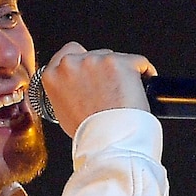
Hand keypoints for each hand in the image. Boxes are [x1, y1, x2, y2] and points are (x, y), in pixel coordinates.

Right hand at [38, 42, 157, 136]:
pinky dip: (143, 72)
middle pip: (92, 54)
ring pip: (114, 57)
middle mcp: (72, 64)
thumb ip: (64, 92)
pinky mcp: (121, 62)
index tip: (91, 72)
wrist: (110, 141)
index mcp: (53, 76)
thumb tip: (75, 88)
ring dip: (120, 71)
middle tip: (110, 89)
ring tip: (124, 94)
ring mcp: (96, 61)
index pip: (67, 53)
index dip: (82, 63)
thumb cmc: (90, 133)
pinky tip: (142, 86)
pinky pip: (137, 61)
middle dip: (102, 69)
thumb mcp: (62, 113)